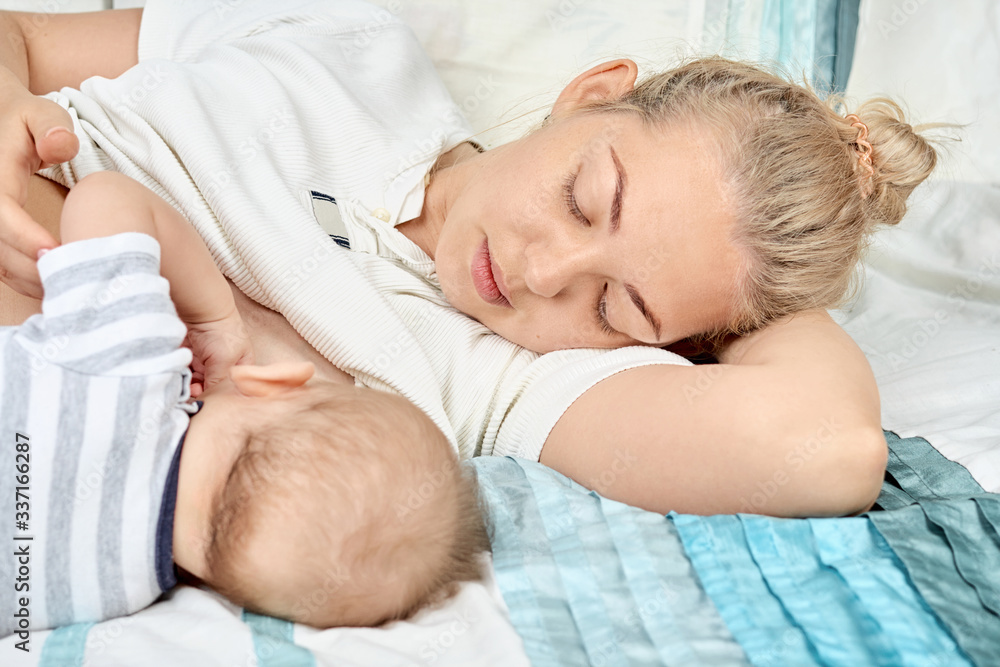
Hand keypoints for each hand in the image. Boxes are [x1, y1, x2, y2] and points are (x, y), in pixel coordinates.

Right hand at [0, 65, 78, 297]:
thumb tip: (59, 145)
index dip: (26, 238)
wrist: (3, 122)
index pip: (1, 215)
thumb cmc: (30, 120)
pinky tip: (60, 285)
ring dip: (32, 280)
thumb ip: (53, 126)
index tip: (59, 253)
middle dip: (34, 268)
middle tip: (79, 279)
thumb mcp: (43, 113)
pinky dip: (28, 280)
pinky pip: (2, 266)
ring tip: (74, 287)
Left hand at [183, 310, 254, 397]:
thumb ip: (217, 383)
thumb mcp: (225, 362)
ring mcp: (204, 363)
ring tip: (182, 387)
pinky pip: (184, 375)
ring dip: (188, 387)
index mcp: (238, 368)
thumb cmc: (222, 333)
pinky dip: (180, 379)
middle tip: (191, 393)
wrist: (201, 309)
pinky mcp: (188, 359)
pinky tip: (177, 380)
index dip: (219, 397)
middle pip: (211, 388)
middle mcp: (222, 367)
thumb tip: (205, 402)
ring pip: (195, 383)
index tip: (206, 400)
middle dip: (201, 393)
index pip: (230, 389)